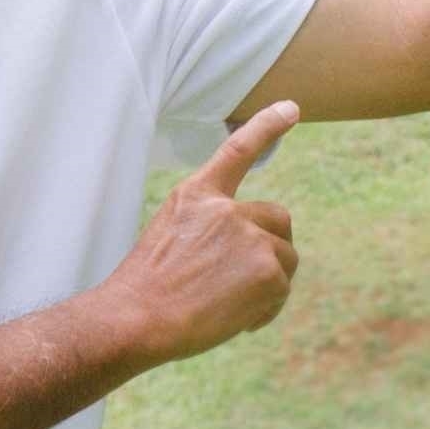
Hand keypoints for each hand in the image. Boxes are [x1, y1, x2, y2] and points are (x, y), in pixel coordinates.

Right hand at [113, 102, 300, 365]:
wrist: (138, 319)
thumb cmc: (148, 287)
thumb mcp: (171, 236)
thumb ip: (212, 228)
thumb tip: (254, 242)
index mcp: (197, 195)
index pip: (237, 150)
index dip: (266, 127)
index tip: (292, 108)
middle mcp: (227, 209)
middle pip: (278, 219)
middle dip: (270, 246)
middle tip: (244, 278)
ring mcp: (251, 237)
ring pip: (286, 257)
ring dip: (268, 280)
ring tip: (229, 304)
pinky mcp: (268, 270)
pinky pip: (283, 288)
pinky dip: (266, 308)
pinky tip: (237, 320)